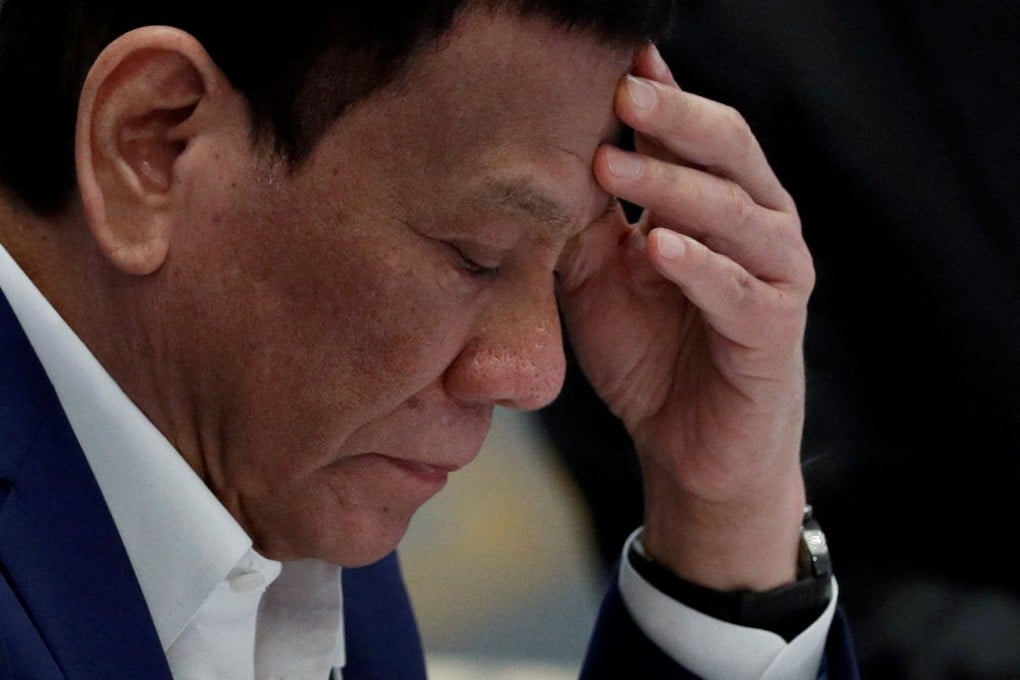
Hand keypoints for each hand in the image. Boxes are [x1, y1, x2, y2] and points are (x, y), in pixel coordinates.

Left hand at [556, 45, 811, 589]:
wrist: (687, 447)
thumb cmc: (647, 354)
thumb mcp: (599, 278)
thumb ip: (588, 221)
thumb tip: (549, 155)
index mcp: (715, 202)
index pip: (691, 132)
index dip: (657, 91)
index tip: (612, 55)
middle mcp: (756, 225)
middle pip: (727, 149)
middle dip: (673, 115)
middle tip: (620, 86)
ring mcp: (774, 275)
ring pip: (737, 212)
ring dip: (674, 185)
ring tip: (613, 161)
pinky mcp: (775, 331)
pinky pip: (739, 292)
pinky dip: (699, 267)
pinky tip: (658, 246)